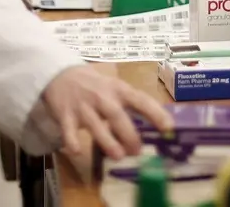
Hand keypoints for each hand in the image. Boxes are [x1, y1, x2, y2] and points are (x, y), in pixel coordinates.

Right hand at [43, 64, 172, 158]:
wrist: (60, 74)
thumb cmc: (95, 85)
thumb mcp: (115, 87)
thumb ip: (131, 103)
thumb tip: (157, 122)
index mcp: (119, 89)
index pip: (141, 100)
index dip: (156, 114)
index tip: (169, 129)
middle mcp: (102, 97)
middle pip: (117, 115)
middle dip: (129, 134)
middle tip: (138, 151)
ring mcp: (83, 106)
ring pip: (95, 124)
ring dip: (107, 140)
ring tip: (118, 156)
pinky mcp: (65, 114)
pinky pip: (68, 129)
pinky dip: (71, 140)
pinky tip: (76, 151)